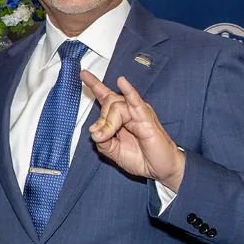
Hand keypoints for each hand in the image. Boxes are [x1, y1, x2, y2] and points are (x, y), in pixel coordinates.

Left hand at [81, 72, 185, 191]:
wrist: (160, 170)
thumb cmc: (140, 159)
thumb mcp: (113, 151)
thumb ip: (101, 141)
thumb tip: (94, 131)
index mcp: (121, 117)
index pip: (106, 96)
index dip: (95, 85)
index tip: (83, 74)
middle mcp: (129, 111)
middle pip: (108, 102)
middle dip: (101, 119)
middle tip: (102, 136)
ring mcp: (139, 113)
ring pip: (117, 106)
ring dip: (109, 122)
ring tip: (108, 135)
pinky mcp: (147, 118)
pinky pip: (136, 103)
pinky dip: (129, 92)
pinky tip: (122, 82)